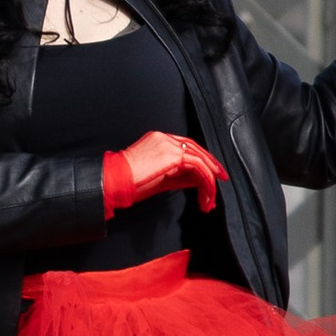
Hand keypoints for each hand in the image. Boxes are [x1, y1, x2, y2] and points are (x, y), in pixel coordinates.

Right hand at [104, 129, 222, 217]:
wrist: (115, 181)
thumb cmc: (130, 182)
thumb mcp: (160, 178)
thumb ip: (180, 175)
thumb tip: (198, 180)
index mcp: (159, 140)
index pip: (186, 147)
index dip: (201, 160)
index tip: (210, 173)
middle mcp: (165, 138)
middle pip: (196, 149)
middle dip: (211, 165)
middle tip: (221, 179)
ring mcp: (168, 144)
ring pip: (199, 158)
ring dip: (209, 179)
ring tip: (211, 197)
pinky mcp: (173, 155)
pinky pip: (197, 166)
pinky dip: (205, 180)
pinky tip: (206, 193)